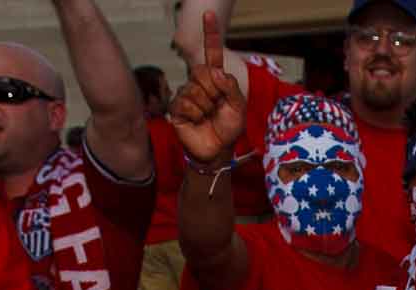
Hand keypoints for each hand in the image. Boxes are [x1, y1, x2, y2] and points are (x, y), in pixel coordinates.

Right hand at [167, 12, 245, 165]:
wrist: (217, 150)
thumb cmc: (228, 128)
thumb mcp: (238, 107)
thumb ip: (231, 87)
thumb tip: (215, 71)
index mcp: (215, 79)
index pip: (212, 53)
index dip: (210, 34)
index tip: (209, 13)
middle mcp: (199, 83)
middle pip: (202, 72)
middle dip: (213, 91)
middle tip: (216, 107)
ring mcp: (186, 94)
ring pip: (195, 90)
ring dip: (206, 106)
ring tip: (207, 117)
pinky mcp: (176, 107)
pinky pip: (186, 103)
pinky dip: (195, 114)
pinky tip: (197, 122)